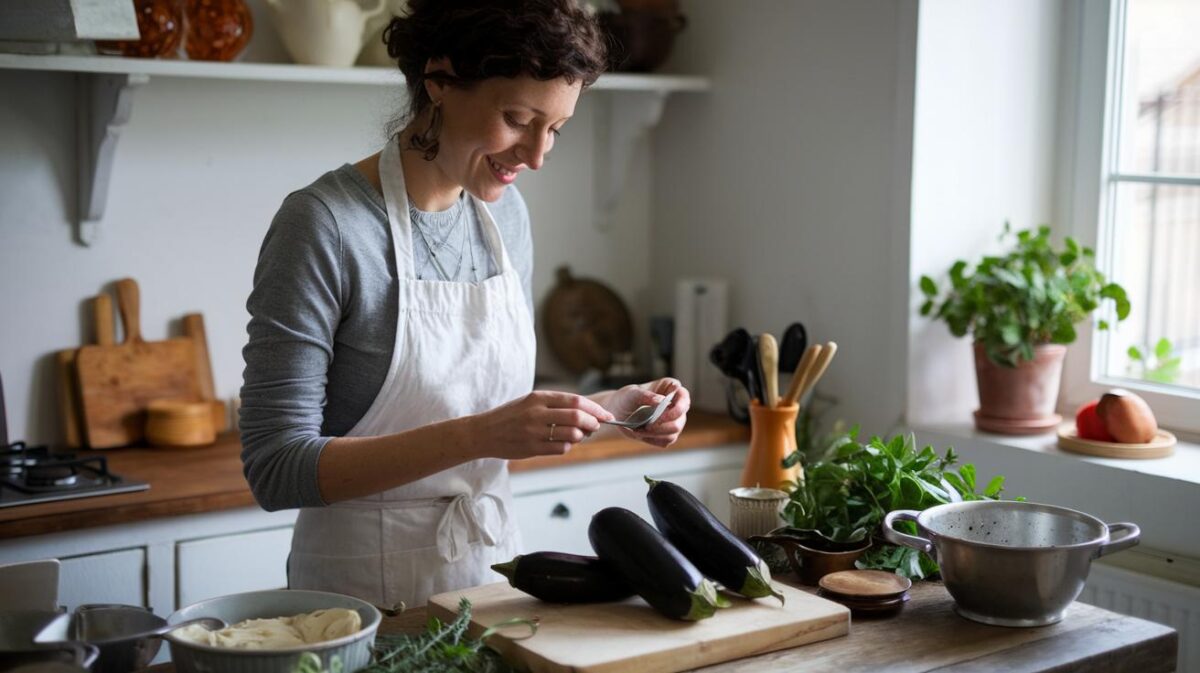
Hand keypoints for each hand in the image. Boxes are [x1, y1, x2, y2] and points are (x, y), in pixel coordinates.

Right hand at [470, 391, 614, 459]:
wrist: (483, 433)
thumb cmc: (510, 416)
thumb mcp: (530, 402)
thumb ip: (555, 405)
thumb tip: (586, 413)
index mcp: (538, 397)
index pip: (575, 401)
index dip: (595, 409)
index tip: (605, 415)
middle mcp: (537, 413)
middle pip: (577, 417)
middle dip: (593, 422)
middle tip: (596, 426)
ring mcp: (534, 431)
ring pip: (571, 434)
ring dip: (581, 436)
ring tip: (578, 435)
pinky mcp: (531, 448)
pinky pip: (560, 448)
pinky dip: (568, 447)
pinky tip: (564, 444)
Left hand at [605, 378, 689, 447]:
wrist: (618, 413)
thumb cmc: (626, 399)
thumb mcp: (631, 394)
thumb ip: (645, 395)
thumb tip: (661, 400)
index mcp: (670, 388)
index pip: (683, 396)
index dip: (679, 406)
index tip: (663, 413)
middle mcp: (675, 404)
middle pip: (680, 418)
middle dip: (663, 424)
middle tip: (648, 425)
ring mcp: (674, 420)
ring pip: (674, 431)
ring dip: (655, 433)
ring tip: (638, 430)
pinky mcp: (668, 433)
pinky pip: (666, 440)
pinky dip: (653, 438)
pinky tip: (641, 433)